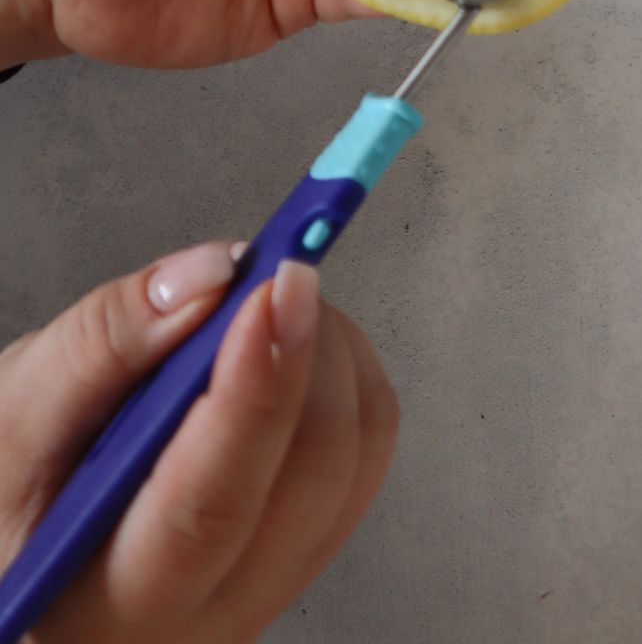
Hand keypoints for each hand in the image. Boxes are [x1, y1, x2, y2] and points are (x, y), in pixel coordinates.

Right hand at [0, 242, 397, 642]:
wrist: (32, 519)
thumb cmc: (15, 482)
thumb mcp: (10, 412)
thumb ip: (98, 344)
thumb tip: (213, 276)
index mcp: (117, 604)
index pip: (211, 507)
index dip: (254, 391)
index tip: (271, 288)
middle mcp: (212, 615)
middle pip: (310, 477)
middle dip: (305, 348)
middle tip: (272, 269)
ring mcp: (272, 586)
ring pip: (357, 455)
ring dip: (330, 353)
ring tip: (260, 306)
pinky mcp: (309, 544)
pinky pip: (368, 450)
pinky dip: (346, 375)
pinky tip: (285, 344)